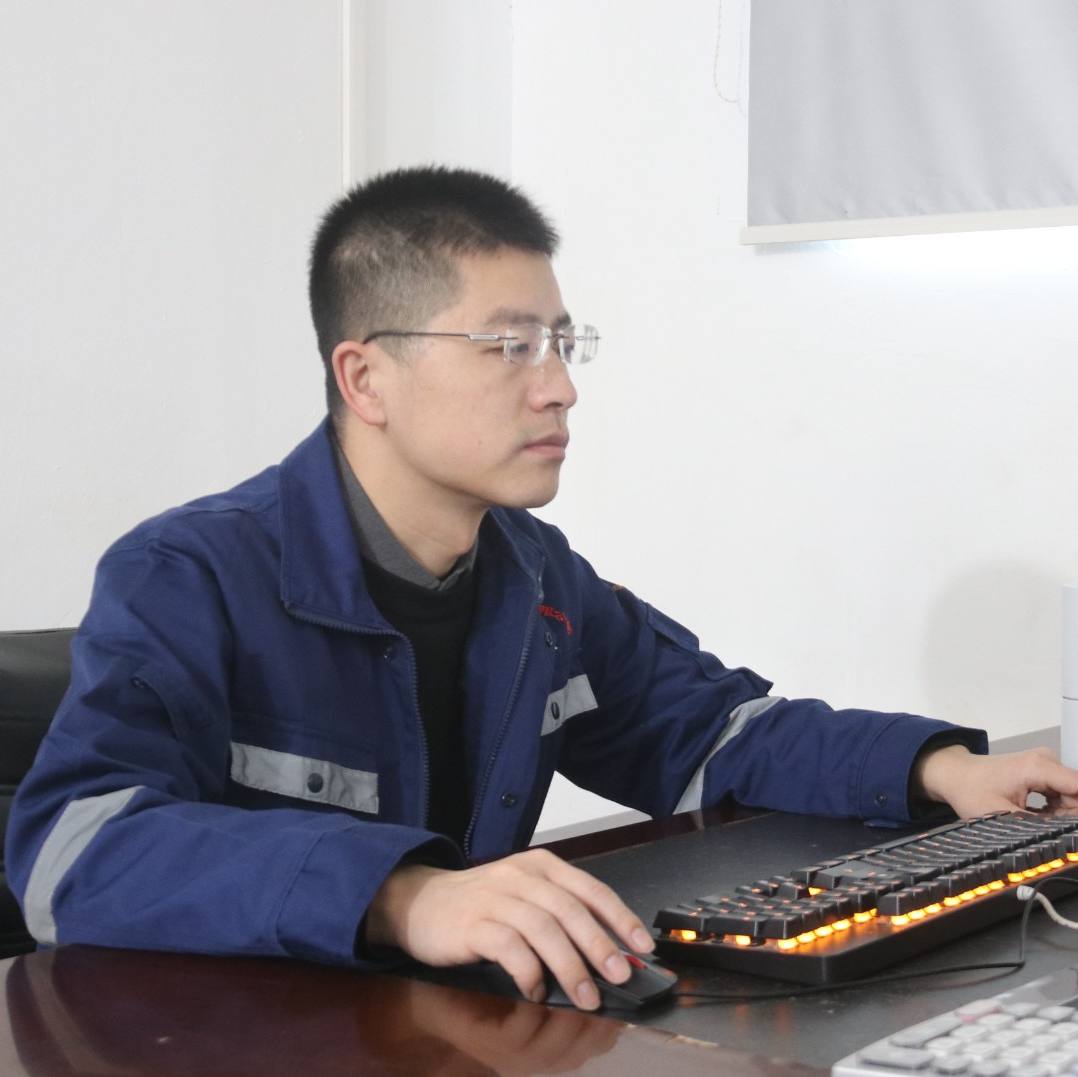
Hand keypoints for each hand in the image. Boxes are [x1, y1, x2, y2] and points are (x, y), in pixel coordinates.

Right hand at [364, 848, 654, 1009]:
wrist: (420, 901)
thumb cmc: (480, 904)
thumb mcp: (524, 895)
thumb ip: (560, 914)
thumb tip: (609, 951)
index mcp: (540, 865)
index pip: (590, 889)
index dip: (619, 916)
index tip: (642, 944)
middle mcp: (521, 876)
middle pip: (570, 910)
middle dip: (600, 945)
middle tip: (620, 975)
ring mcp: (496, 898)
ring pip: (543, 929)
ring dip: (570, 966)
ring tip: (586, 996)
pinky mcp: (472, 924)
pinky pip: (508, 947)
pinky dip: (528, 971)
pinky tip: (537, 990)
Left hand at [915, 744, 1077, 817]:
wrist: (954, 774)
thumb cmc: (971, 792)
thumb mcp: (1001, 816)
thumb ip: (1037, 827)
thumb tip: (1062, 838)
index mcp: (1038, 767)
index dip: (1076, 815)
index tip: (1066, 833)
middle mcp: (1047, 760)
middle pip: (1076, 795)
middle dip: (1068, 818)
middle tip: (1044, 830)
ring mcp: (1046, 763)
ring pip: (1071, 796)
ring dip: (1061, 816)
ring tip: (1037, 824)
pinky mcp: (1043, 771)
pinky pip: (1063, 793)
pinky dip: (1055, 810)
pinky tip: (1038, 818)